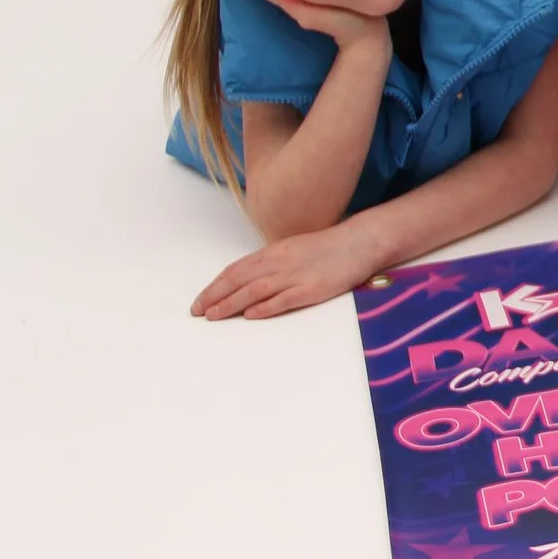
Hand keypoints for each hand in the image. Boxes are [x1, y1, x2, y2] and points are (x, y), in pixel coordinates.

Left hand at [192, 223, 387, 320]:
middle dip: (215, 296)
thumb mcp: (294, 250)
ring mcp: (296, 275)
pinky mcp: (313, 288)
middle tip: (197, 312)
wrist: (360, 242)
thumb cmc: (329, 247)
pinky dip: (266, 307)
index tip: (200, 300)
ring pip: (255, 290)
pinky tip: (251, 315)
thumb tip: (250, 281)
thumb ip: (272, 264)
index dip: (215, 286)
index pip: (235, 269)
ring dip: (232, 304)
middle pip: (239, 279)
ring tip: (214, 316)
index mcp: (274, 252)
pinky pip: (285, 299)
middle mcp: (280, 262)